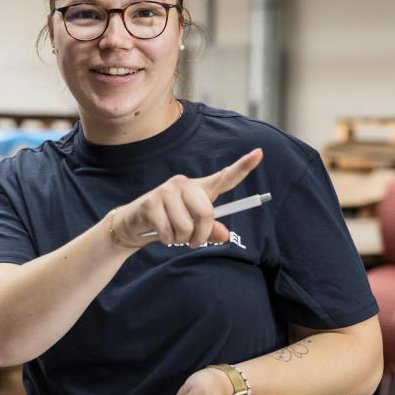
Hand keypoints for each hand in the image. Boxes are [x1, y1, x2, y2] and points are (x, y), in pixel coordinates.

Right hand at [107, 149, 262, 247]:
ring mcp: (166, 191)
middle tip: (192, 241)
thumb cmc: (169, 224)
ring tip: (172, 235)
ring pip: (185, 226)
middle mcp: (183, 184)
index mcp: (199, 189)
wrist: (134, 225)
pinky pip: (168, 231)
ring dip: (180, 239)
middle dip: (200, 235)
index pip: (225, 177)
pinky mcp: (150, 202)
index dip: (243, 166)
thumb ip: (211, 231)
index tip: (259, 153)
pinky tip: (160, 233)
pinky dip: (166, 240)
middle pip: (205, 212)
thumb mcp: (193, 229)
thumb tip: (224, 235)